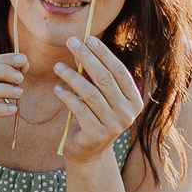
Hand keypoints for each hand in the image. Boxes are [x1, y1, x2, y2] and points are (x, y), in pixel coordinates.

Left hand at [50, 34, 143, 165]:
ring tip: (57, 66)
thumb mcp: (99, 96)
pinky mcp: (96, 135)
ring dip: (72, 77)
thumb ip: (95, 76)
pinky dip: (67, 97)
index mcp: (134, 100)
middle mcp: (128, 113)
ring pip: (91, 93)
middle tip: (70, 43)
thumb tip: (82, 46)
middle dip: (87, 58)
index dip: (104, 54)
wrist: (88, 152)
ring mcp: (114, 125)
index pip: (119, 71)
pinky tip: (57, 88)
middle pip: (105, 79)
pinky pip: (79, 110)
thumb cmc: (94, 117)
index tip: (88, 39)